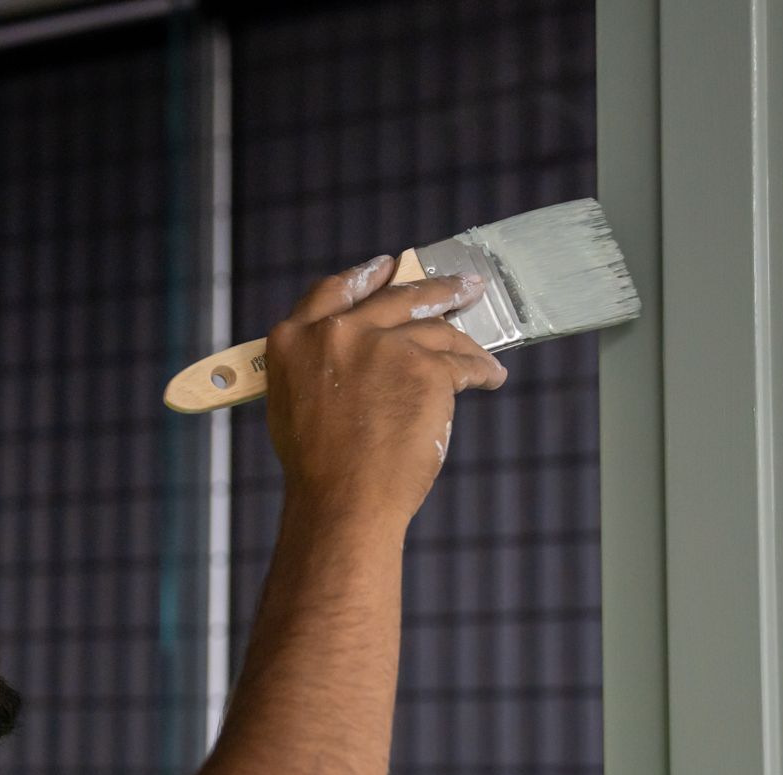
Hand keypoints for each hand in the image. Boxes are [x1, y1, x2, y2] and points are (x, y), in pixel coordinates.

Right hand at [263, 254, 508, 527]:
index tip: (389, 266)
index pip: (334, 290)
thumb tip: (351, 356)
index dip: (366, 276)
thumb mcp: (292, 402)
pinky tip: (491, 376)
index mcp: (294, 338)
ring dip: (466, 340)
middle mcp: (338, 331)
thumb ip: (317, 366)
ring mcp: (384, 345)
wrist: (345, 500)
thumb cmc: (318, 469)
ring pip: (436, 331)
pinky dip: (481, 371)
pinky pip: (462, 363)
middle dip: (436, 289)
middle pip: (396, 298)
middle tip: (463, 286)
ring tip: (483, 350)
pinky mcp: (425, 367)